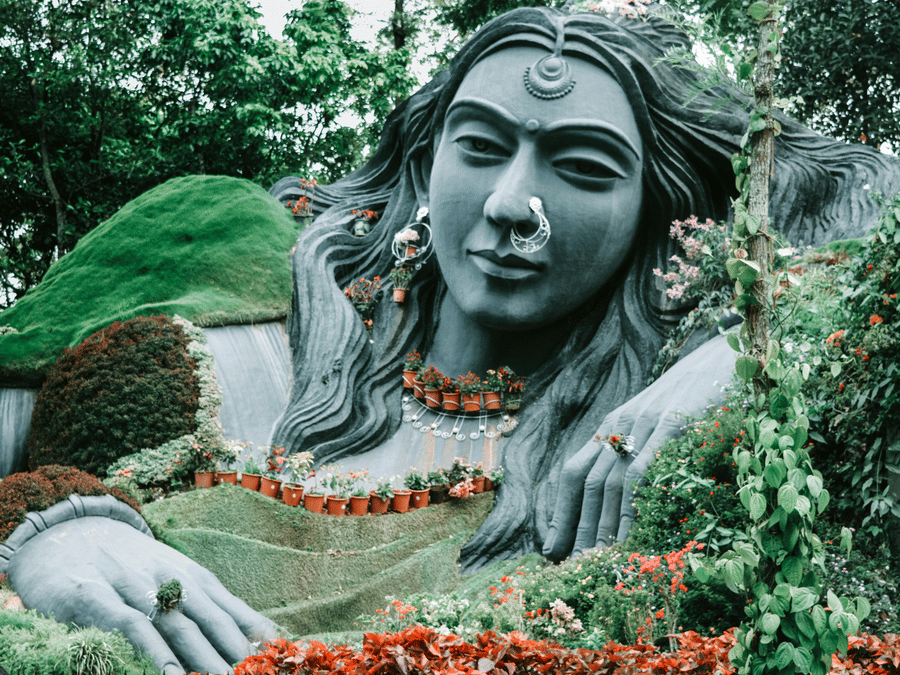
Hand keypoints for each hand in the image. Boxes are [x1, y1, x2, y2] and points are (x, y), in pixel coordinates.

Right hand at [8, 516, 278, 673]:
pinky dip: (154, 650)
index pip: (235, 613)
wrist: (68, 531)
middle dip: (238, 656)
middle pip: (214, 623)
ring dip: (205, 659)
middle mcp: (171, 581)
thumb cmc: (131, 567)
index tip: (284, 661)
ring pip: (179, 626)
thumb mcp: (176, 580)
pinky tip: (172, 673)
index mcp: (195, 580)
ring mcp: (135, 587)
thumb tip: (263, 637)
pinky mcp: (95, 597)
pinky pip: (131, 626)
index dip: (258, 640)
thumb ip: (214, 608)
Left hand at [542, 335, 735, 559]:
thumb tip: (633, 501)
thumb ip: (640, 451)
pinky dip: (631, 507)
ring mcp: (643, 425)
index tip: (552, 545)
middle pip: (586, 483)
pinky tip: (629, 536)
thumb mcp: (657, 422)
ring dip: (600, 526)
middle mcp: (619, 424)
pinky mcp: (671, 425)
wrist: (724, 355)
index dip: (562, 511)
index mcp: (612, 424)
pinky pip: (642, 473)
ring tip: (595, 561)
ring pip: (609, 482)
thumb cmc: (695, 396)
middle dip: (576, 527)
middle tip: (571, 565)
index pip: (574, 471)